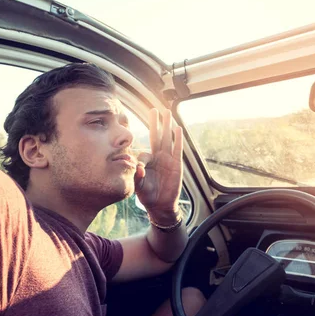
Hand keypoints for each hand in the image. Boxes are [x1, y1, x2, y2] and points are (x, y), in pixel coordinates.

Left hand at [134, 109, 182, 224]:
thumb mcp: (139, 185)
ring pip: (167, 139)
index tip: (140, 170)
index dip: (141, 160)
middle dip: (155, 123)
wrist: (160, 206)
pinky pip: (177, 149)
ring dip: (167, 126)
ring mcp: (168, 160)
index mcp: (147, 161)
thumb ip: (137, 175)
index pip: (143, 152)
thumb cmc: (147, 195)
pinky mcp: (176, 164)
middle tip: (154, 109)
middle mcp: (158, 157)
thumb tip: (138, 167)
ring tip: (167, 112)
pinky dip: (177, 139)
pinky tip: (177, 128)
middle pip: (156, 136)